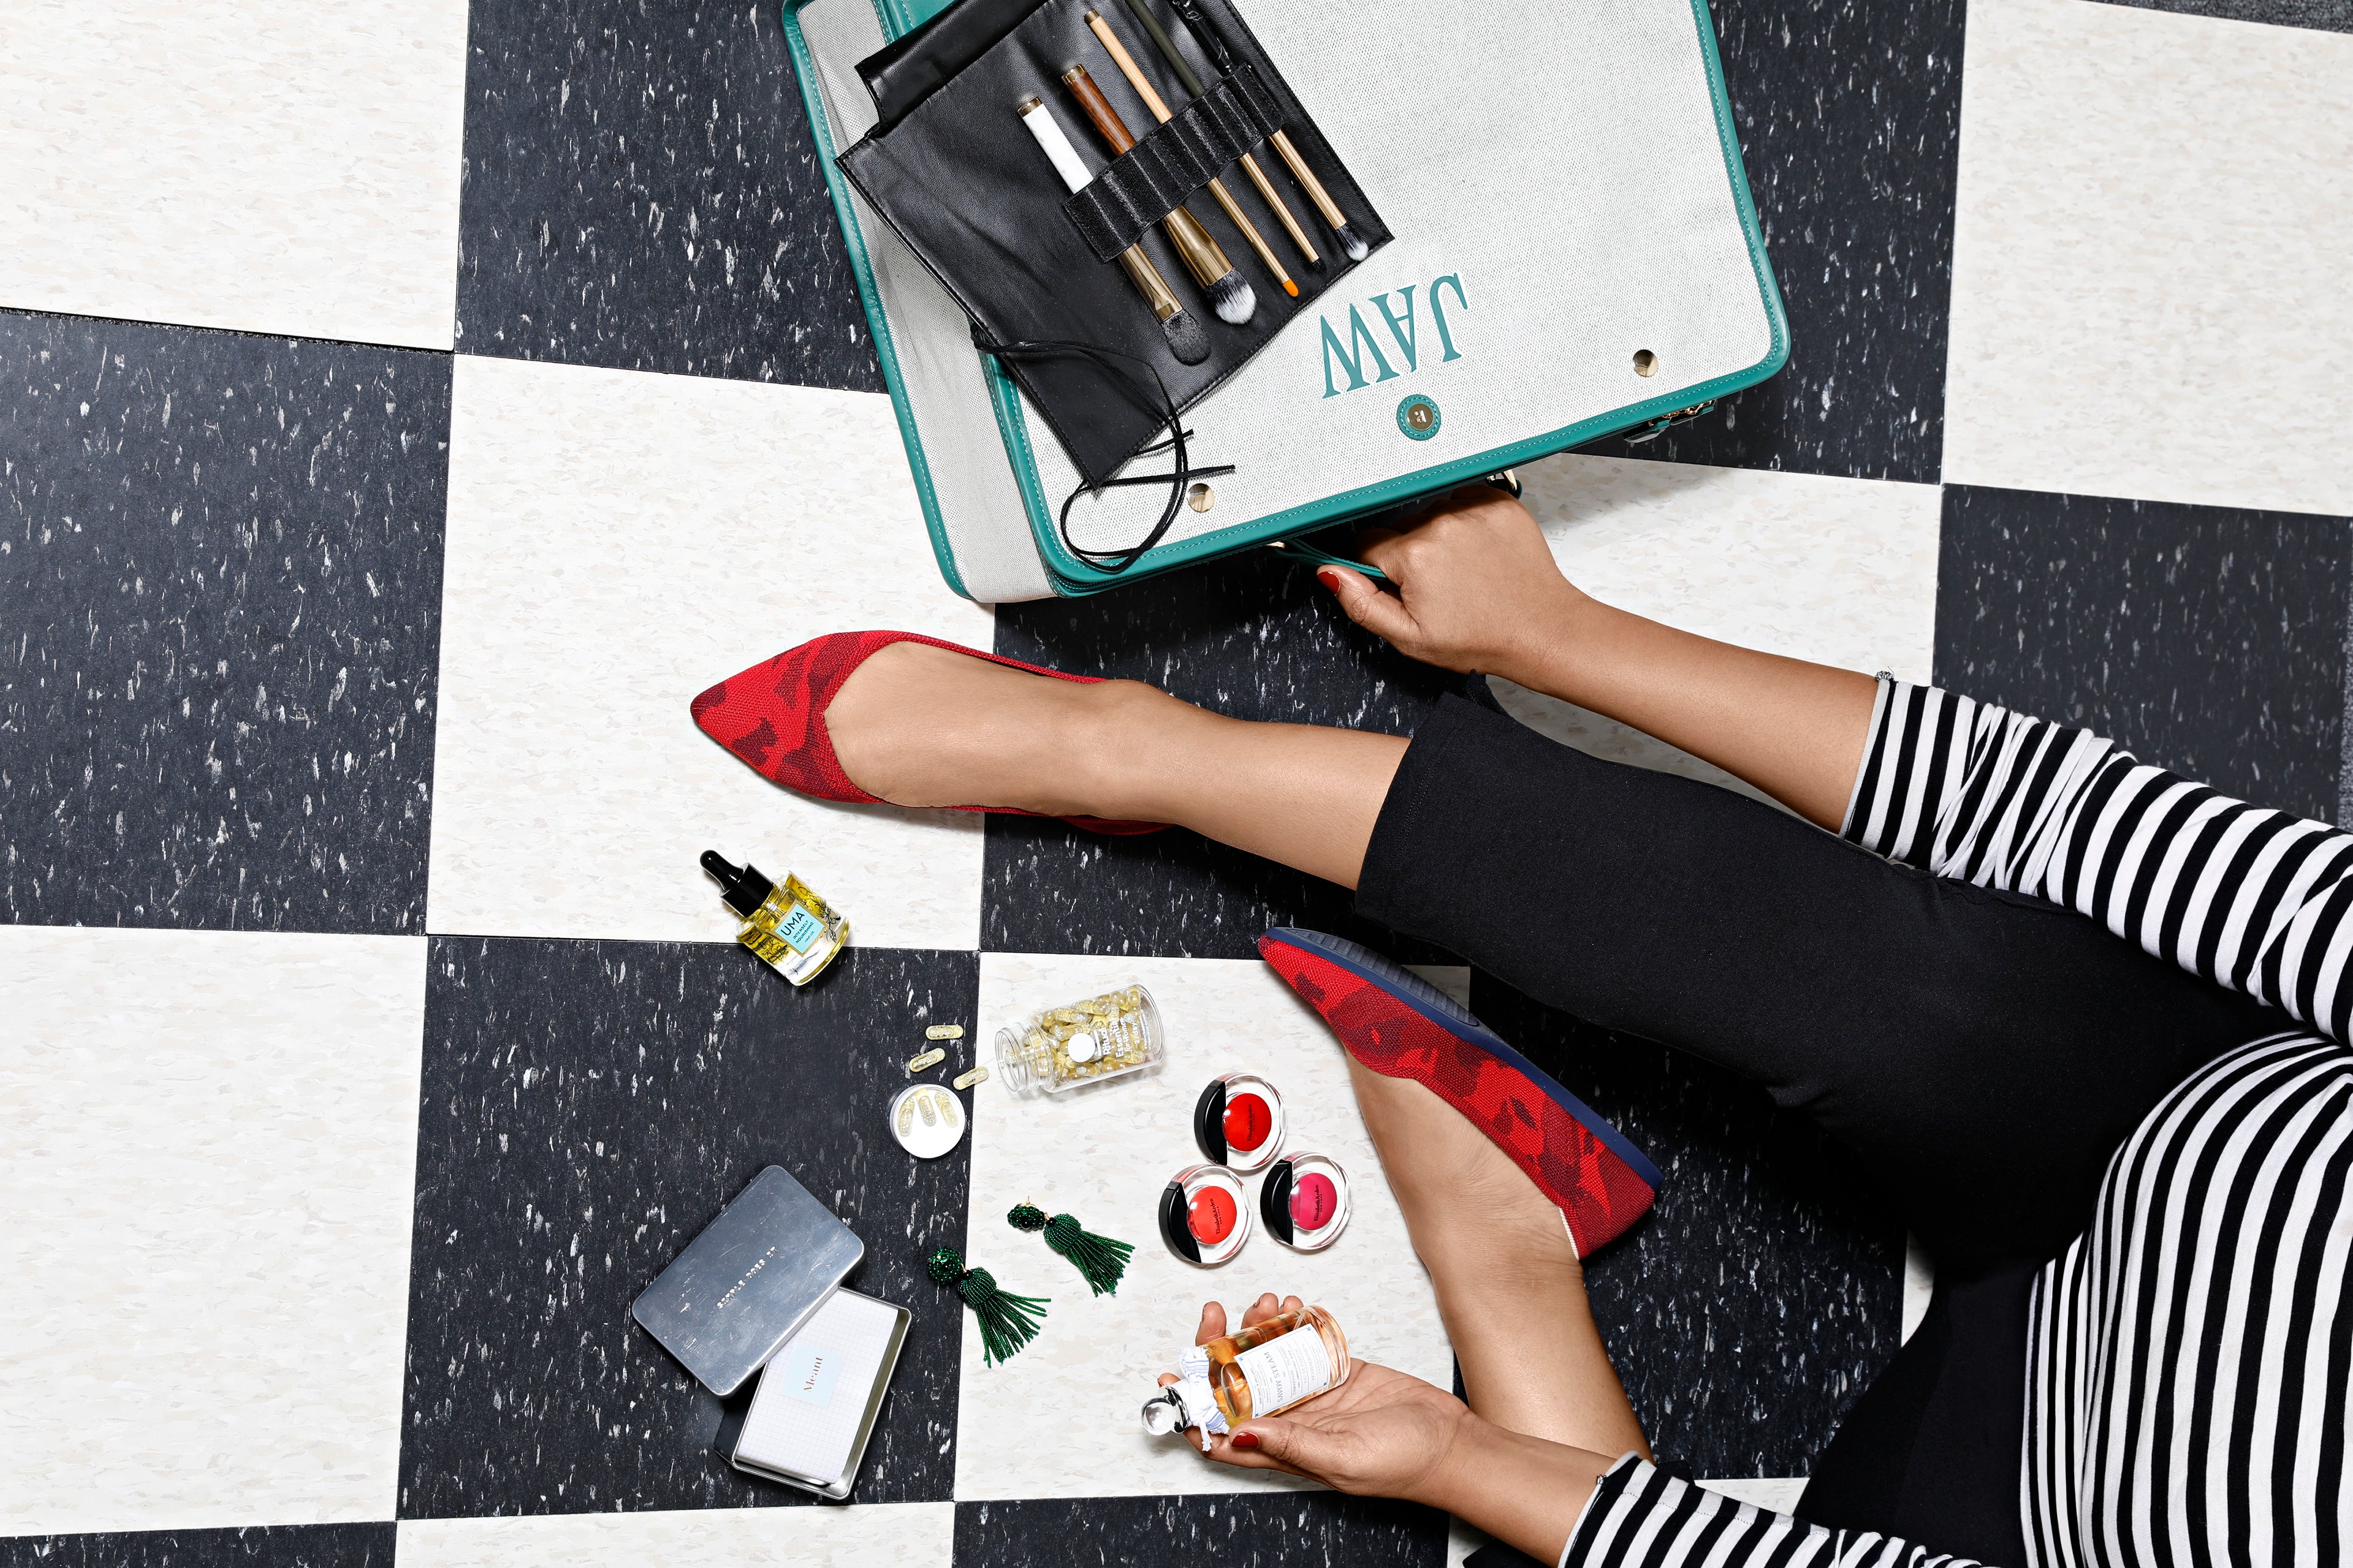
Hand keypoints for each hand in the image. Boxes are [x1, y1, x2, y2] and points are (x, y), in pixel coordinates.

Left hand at [1163, 1294, 1470, 1503]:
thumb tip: (1238, 1434)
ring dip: (1257, 1327)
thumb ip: (1291, 1445)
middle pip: (1238, 1384)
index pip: (1222, 1433)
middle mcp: (1293, 1420)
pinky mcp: (1337, 1370)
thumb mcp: (1343, 1457)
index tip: (1173, 1379)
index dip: (1192, 1410)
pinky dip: (1294, 1320)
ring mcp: (1314, 1393)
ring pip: (1267, 1357)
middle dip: (1219, 1349)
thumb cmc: (1405, 1463)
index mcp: (1285, 1450)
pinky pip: (1303, 1342)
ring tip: (1265, 1302)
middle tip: (1215, 1316)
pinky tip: (1293, 1305)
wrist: (1452, 1441)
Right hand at [1316, 485, 1588, 680]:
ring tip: (1462, 569)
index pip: (1365, 545)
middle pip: (1399, 528)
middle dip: (1408, 554)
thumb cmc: (1480, 638)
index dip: (1376, 570)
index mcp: (1413, 555)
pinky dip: (1464, 521)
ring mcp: (1472, 507)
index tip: (1398, 586)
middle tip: (1438, 586)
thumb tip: (1329, 571)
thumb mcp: (1409, 637)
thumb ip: (1362, 602)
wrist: (1541, 629)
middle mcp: (1440, 521)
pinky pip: (1461, 500)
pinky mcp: (1497, 500)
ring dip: (1437, 535)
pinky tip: (1478, 551)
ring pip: (1429, 513)